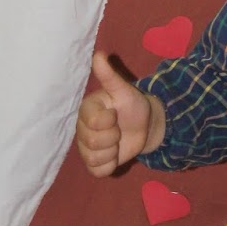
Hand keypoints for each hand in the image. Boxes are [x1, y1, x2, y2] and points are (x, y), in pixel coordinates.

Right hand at [76, 51, 162, 175]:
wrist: (144, 126)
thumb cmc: (131, 105)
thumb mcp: (124, 90)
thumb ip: (109, 75)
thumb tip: (98, 54)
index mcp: (86, 110)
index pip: (93, 122)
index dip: (109, 121)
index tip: (115, 114)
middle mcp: (81, 129)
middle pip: (93, 142)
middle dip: (112, 137)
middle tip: (118, 129)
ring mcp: (86, 147)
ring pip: (93, 158)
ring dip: (112, 152)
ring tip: (117, 141)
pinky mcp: (94, 163)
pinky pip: (97, 171)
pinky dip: (110, 166)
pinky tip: (115, 155)